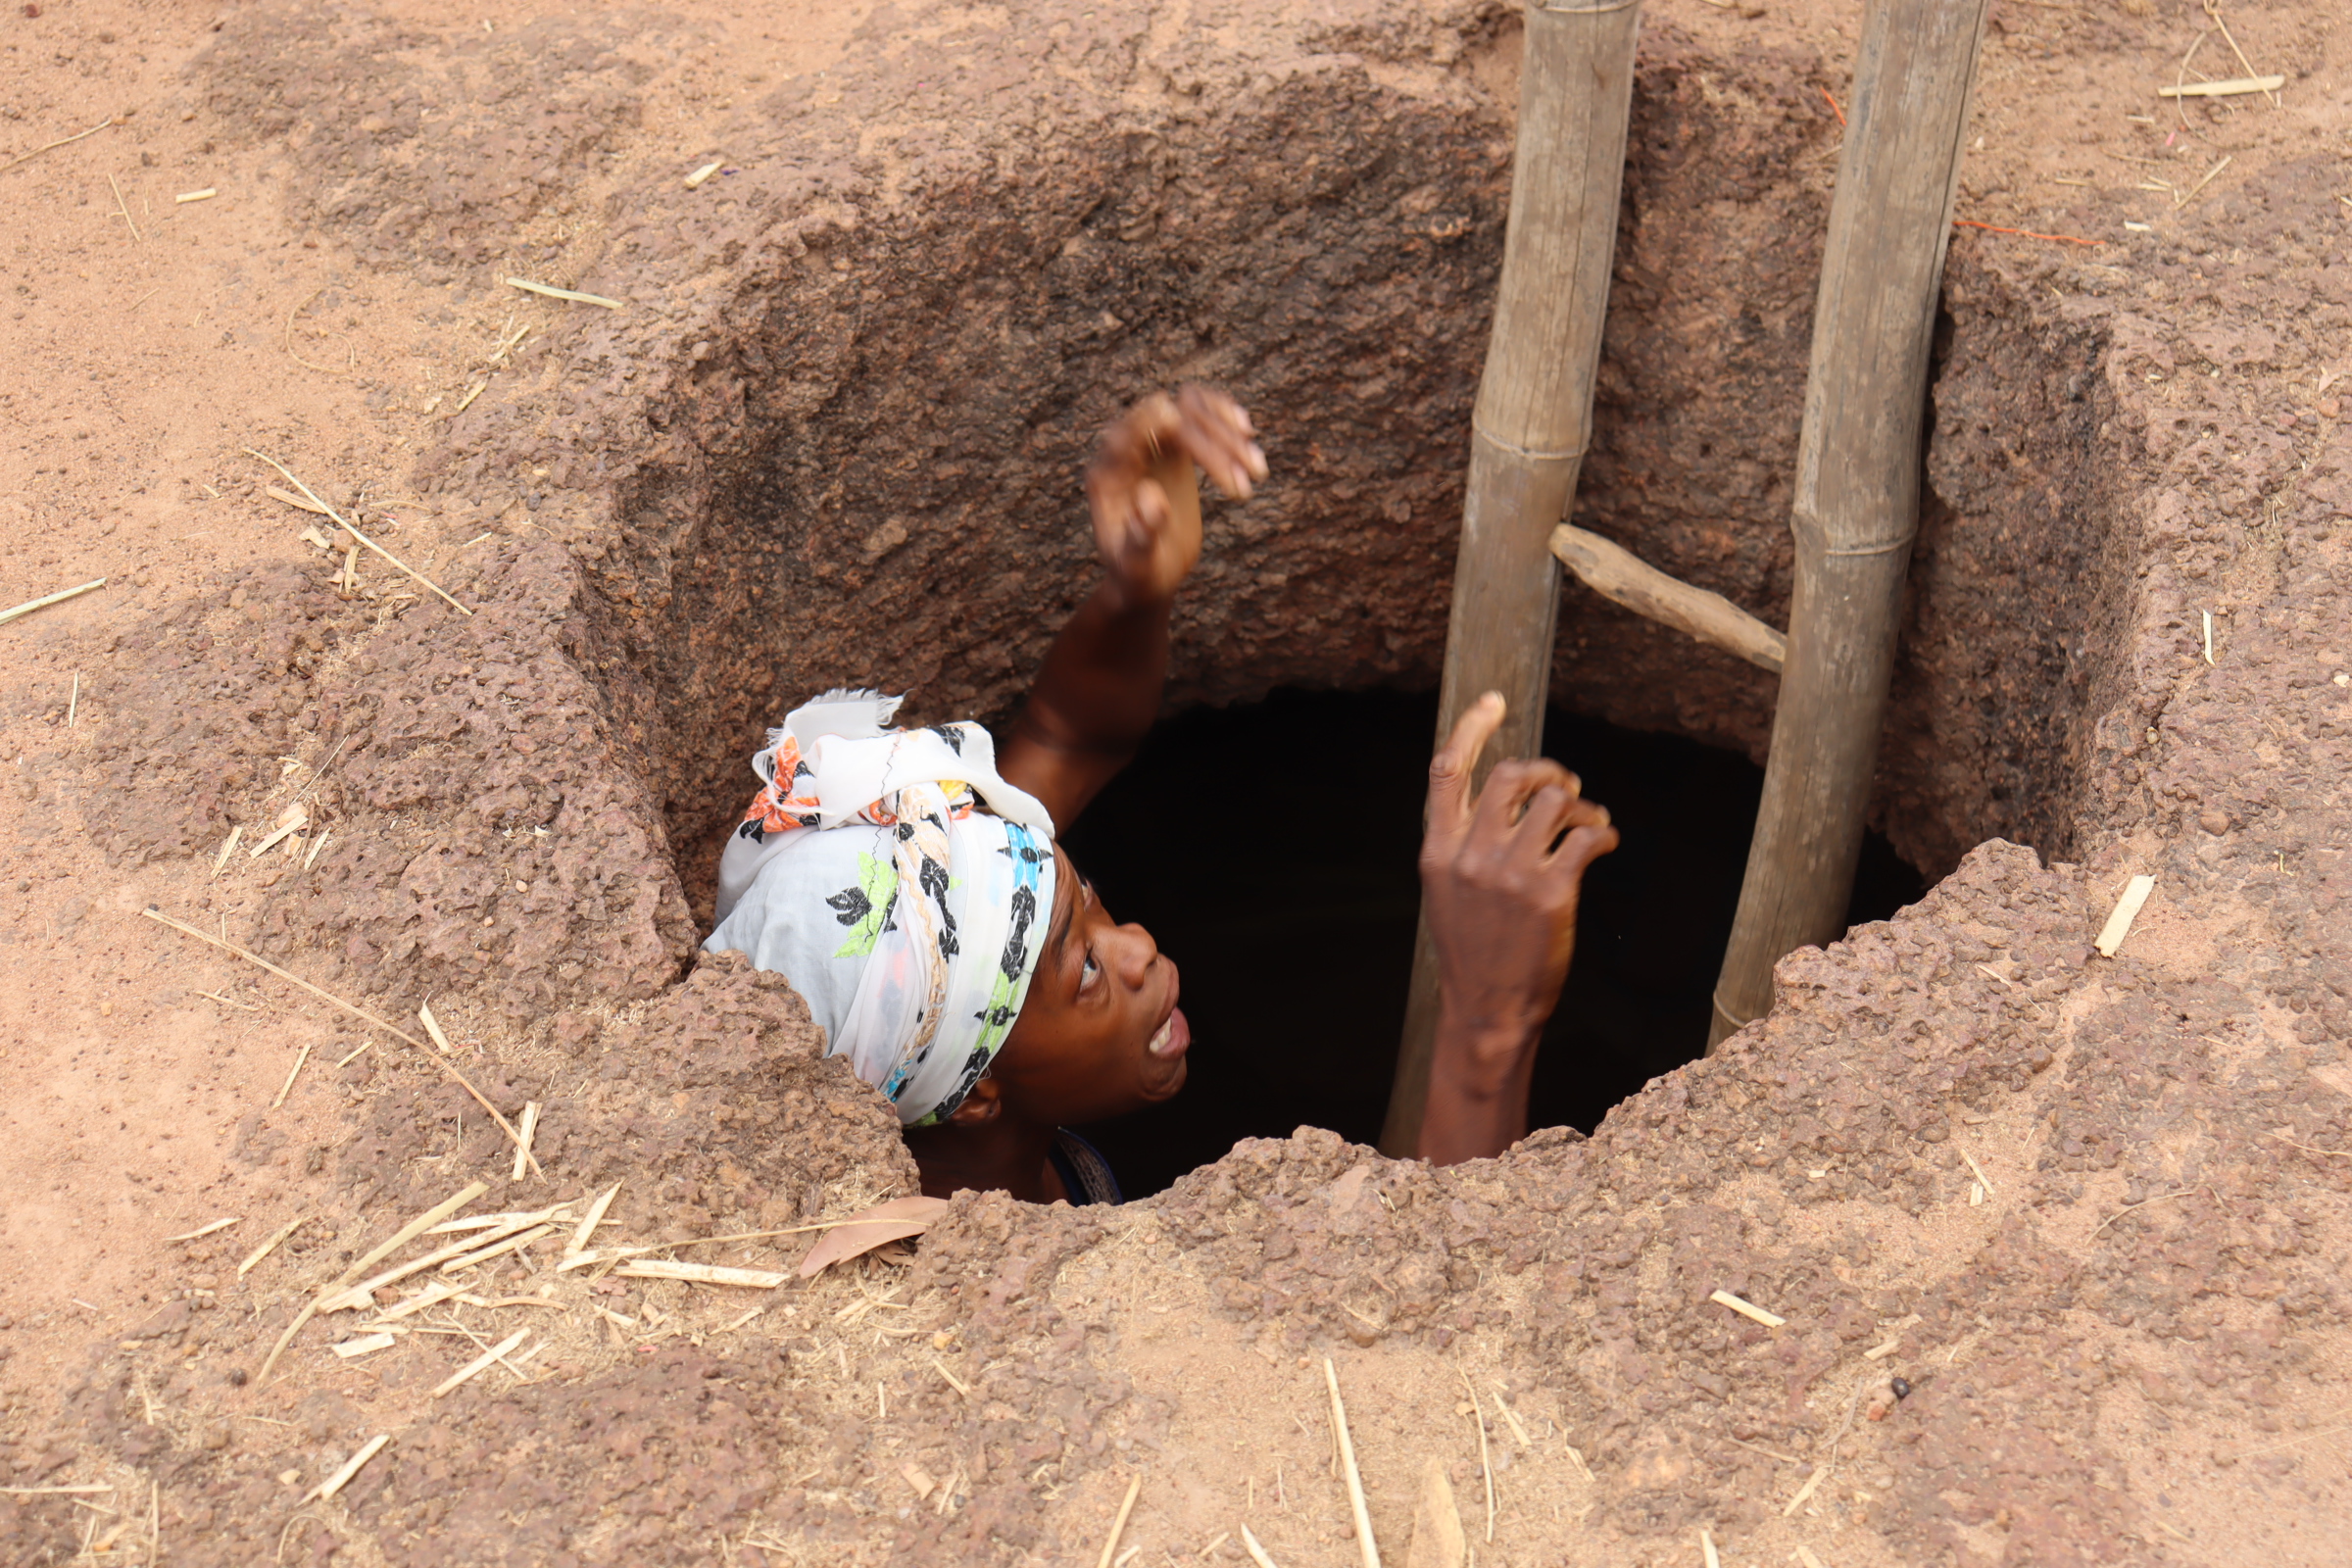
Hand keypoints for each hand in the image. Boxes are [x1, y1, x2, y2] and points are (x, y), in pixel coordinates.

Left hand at [1085, 386, 1265, 607]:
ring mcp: (1151, 443)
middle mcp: (1126, 451)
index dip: (1156, 425)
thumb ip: (1141, 536)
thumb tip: (1153, 501)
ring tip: (1257, 467)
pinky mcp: (1174, 446)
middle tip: (1249, 475)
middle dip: (1209, 440)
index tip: (1189, 430)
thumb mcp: (1137, 566)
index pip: (1128, 434)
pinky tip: (1246, 433)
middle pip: (1165, 416)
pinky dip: (1222, 417)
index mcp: (1107, 475)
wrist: (1148, 574)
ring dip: (1225, 431)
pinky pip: (1197, 414)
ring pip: (1188, 409)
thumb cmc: (1138, 574)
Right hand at [1417, 693, 1617, 1162]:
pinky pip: (1585, 837)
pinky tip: (1604, 844)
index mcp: (1438, 851)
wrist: (1487, 1010)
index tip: (1493, 701)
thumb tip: (1500, 801)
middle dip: (1546, 771)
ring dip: (1580, 804)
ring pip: (1554, 801)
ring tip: (1589, 823)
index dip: (1471, 729)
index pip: (1447, 771)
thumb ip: (1464, 846)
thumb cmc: (1473, 952)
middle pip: (1511, 776)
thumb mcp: (1448, 894)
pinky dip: (1602, 833)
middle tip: (1564, 787)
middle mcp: (1470, 854)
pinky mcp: (1551, 893)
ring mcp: (1509, 872)